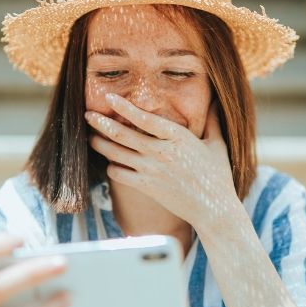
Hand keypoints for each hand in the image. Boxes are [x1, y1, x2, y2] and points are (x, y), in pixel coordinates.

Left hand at [85, 93, 239, 231]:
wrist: (213, 209)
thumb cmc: (217, 176)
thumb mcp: (217, 145)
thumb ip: (212, 121)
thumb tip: (214, 102)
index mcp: (178, 137)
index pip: (145, 118)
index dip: (124, 107)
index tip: (109, 97)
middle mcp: (161, 152)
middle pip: (122, 134)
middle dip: (101, 123)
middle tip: (88, 114)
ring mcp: (152, 171)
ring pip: (116, 153)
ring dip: (100, 144)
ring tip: (90, 137)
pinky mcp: (146, 187)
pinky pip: (119, 175)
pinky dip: (111, 167)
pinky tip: (109, 162)